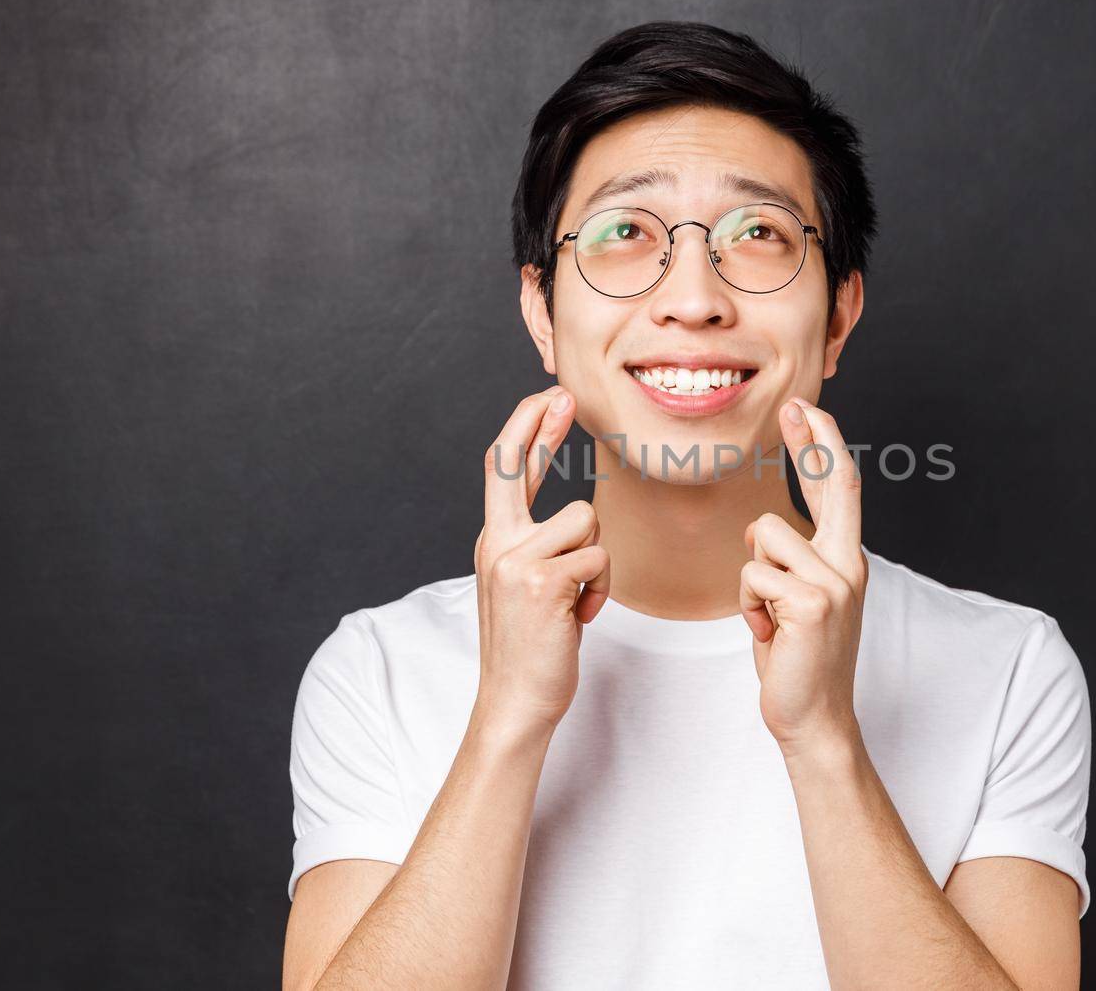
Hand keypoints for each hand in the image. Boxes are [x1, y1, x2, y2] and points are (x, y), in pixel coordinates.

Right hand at [472, 386, 609, 730]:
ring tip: (579, 600)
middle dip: (537, 424)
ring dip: (597, 560)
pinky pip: (598, 557)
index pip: (504, 471)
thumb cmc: (533, 648)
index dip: (526, 429)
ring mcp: (514, 560)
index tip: (548, 398)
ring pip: (585, 520)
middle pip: (514, 464)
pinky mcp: (541, 581)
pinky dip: (601, 589)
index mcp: (494, 541)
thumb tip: (572, 517)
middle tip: (560, 394)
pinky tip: (582, 616)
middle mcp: (496, 543)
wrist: (516, 701)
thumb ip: (539, 548)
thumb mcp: (526, 587)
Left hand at [741, 397, 868, 752]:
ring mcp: (836, 582)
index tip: (806, 409)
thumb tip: (762, 528)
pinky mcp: (813, 603)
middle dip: (813, 440)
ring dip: (751, 579)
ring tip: (769, 619)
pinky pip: (753, 575)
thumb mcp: (795, 600)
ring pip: (763, 537)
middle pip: (833, 484)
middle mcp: (849, 563)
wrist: (814, 719)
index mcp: (845, 560)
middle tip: (795, 402)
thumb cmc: (796, 660)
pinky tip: (769, 635)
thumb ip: (790, 561)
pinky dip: (749, 606)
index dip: (822, 446)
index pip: (837, 489)